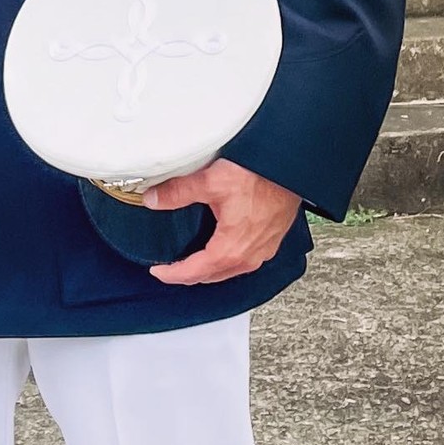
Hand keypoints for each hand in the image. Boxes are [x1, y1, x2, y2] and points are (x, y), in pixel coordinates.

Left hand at [141, 158, 300, 284]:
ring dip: (210, 270)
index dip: (172, 274)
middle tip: (171, 269)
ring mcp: (263, 250)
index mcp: (231, 248)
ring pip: (230, 270)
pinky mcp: (271, 240)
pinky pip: (245, 261)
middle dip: (189, 275)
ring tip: (193, 262)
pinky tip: (223, 250)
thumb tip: (153, 200)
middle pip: (212, 276)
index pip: (195, 272)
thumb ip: (177, 193)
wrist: (290, 168)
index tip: (158, 271)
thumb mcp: (210, 181)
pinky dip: (228, 261)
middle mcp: (249, 256)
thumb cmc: (260, 175)